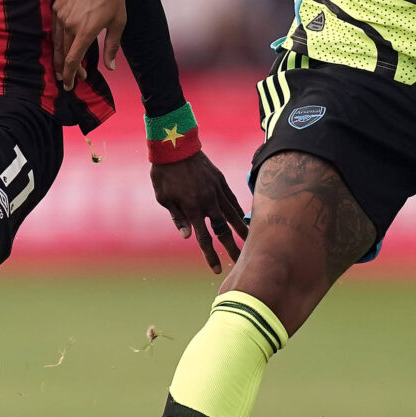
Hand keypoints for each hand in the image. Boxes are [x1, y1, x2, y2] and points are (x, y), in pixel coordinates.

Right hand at [51, 0, 124, 88]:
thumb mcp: (118, 23)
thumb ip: (112, 47)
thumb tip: (110, 67)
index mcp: (85, 31)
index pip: (72, 60)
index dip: (70, 76)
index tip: (70, 85)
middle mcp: (69, 25)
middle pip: (62, 55)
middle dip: (66, 70)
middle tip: (70, 80)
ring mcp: (61, 15)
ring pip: (56, 43)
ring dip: (60, 57)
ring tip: (64, 67)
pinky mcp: (57, 7)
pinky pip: (54, 29)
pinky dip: (58, 41)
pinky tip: (63, 47)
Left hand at [149, 151, 247, 272]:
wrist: (175, 146)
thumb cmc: (164, 173)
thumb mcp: (164, 198)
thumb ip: (178, 217)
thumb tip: (188, 237)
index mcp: (192, 209)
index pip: (204, 238)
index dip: (210, 256)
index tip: (217, 270)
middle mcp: (208, 202)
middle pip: (223, 230)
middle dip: (232, 248)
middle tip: (240, 262)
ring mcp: (217, 191)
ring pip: (233, 215)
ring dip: (242, 230)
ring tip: (252, 242)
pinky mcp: (220, 181)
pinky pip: (233, 199)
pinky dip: (239, 210)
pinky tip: (244, 218)